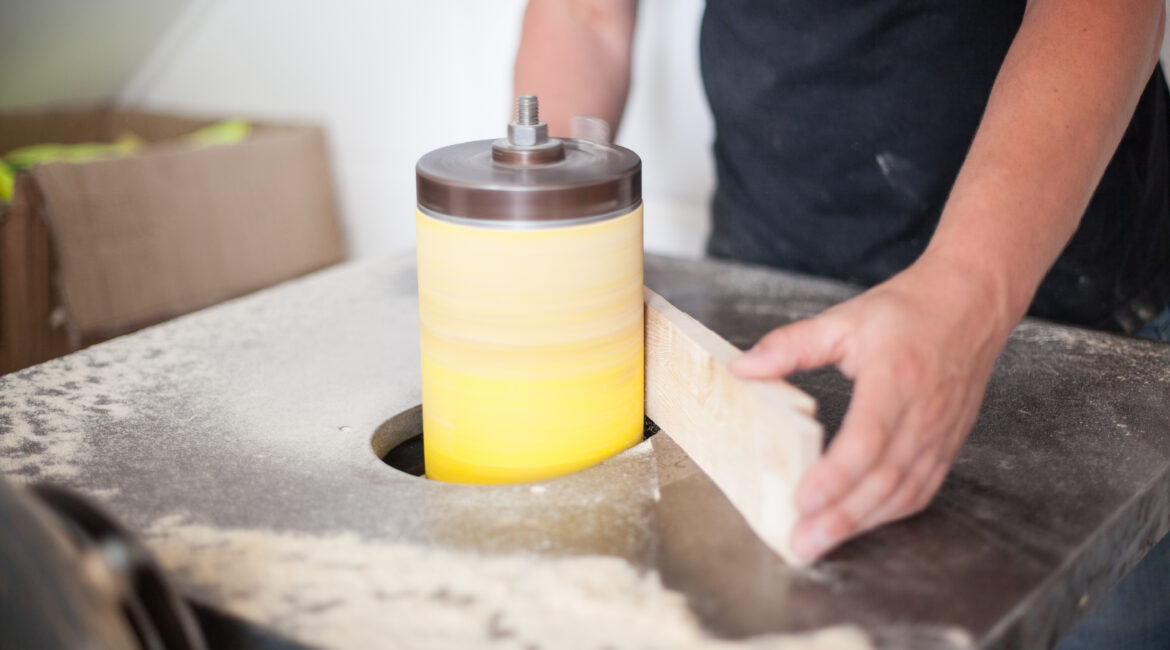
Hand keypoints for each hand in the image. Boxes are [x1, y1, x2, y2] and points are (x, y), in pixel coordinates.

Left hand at [729, 259, 1015, 562]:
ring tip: (819, 542)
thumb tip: (744, 368)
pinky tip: (858, 525)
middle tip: (801, 542)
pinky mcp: (947, 446)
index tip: (803, 497)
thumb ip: (791, 345)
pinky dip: (887, 514)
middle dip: (840, 517)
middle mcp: (924, 413)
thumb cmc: (907, 312)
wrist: (970, 304)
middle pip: (883, 478)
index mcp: (897, 377)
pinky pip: (920, 490)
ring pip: (902, 492)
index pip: (869, 437)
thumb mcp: (843, 319)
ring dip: (860, 524)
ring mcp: (940, 434)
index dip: (837, 474)